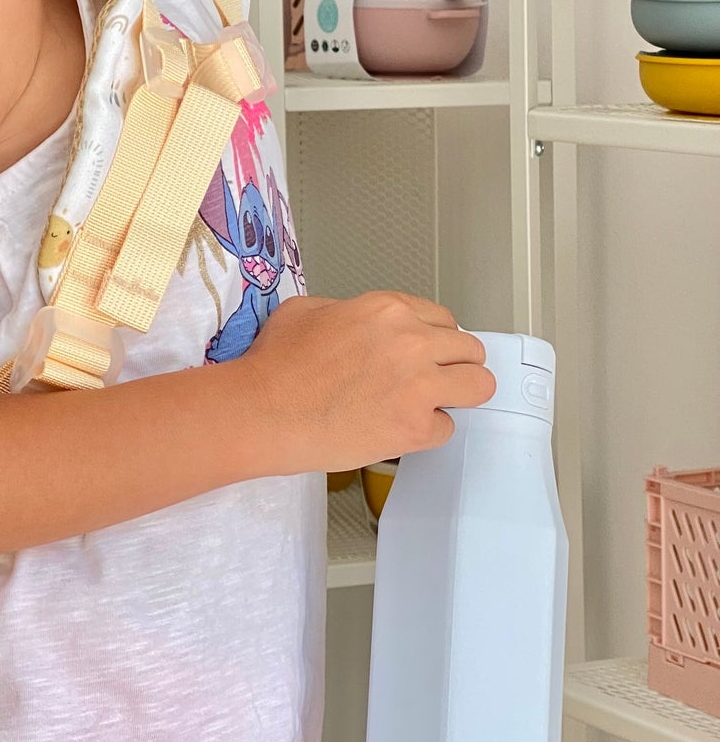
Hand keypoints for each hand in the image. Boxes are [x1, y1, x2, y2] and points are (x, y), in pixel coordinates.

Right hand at [242, 290, 494, 476]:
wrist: (263, 412)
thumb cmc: (274, 362)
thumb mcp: (306, 310)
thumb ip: (348, 311)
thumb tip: (359, 326)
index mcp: (387, 309)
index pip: (443, 319)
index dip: (435, 339)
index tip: (425, 354)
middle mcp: (412, 341)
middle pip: (469, 349)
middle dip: (453, 364)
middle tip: (432, 381)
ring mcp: (419, 386)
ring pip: (479, 385)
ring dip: (458, 395)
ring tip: (434, 405)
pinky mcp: (415, 428)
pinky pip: (448, 428)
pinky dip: (427, 432)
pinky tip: (399, 430)